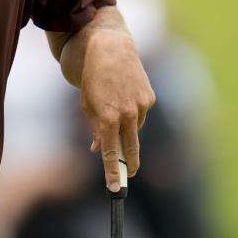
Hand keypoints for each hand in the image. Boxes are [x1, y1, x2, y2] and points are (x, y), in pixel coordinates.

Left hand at [80, 29, 154, 191]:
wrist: (110, 49)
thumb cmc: (93, 78)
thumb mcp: (87, 104)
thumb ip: (96, 129)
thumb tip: (98, 150)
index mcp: (108, 118)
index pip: (112, 153)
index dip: (112, 172)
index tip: (114, 188)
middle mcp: (126, 114)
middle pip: (131, 149)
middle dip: (130, 164)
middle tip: (129, 175)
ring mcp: (140, 106)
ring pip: (135, 128)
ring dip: (127, 127)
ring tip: (115, 106)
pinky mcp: (149, 97)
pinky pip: (141, 114)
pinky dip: (134, 111)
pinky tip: (125, 95)